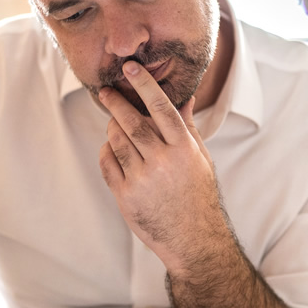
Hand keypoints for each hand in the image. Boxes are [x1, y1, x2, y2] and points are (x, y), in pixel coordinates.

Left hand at [97, 61, 229, 271]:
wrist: (193, 239)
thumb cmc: (198, 195)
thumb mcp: (200, 159)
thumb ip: (188, 127)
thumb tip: (185, 98)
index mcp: (184, 149)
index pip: (161, 107)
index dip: (144, 84)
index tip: (130, 68)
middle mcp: (163, 161)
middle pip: (132, 122)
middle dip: (116, 103)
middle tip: (107, 91)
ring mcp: (143, 179)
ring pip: (116, 141)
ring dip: (111, 127)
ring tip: (113, 123)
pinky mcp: (126, 196)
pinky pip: (107, 164)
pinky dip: (106, 151)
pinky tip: (111, 148)